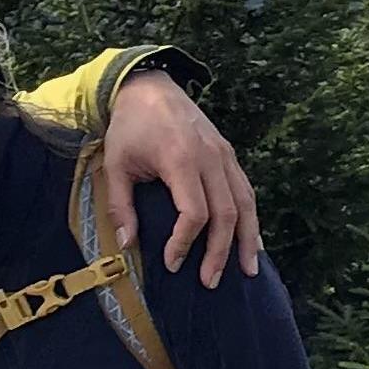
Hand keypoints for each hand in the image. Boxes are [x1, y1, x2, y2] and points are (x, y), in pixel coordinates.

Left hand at [100, 65, 262, 285]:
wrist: (149, 87)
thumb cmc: (130, 127)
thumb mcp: (115, 164)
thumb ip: (121, 206)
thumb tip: (127, 246)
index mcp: (180, 159)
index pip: (195, 212)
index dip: (186, 242)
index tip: (172, 263)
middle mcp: (209, 158)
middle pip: (226, 214)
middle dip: (220, 252)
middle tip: (209, 282)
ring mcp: (224, 155)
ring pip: (245, 203)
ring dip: (247, 240)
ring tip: (247, 271)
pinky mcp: (229, 154)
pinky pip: (246, 190)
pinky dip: (251, 218)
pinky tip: (252, 242)